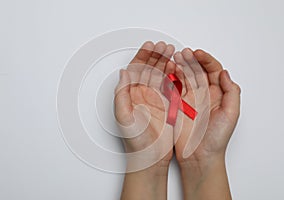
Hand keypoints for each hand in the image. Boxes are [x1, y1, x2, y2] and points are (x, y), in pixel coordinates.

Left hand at [115, 41, 174, 199]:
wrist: (150, 158)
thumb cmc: (136, 141)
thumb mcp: (124, 117)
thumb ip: (122, 94)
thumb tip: (122, 73)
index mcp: (131, 95)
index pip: (135, 70)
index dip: (142, 56)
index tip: (150, 46)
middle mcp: (143, 95)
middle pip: (149, 69)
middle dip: (156, 56)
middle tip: (164, 46)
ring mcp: (156, 100)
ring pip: (161, 75)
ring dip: (166, 63)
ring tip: (172, 52)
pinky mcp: (168, 106)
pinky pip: (171, 87)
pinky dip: (174, 76)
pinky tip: (178, 68)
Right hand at [173, 48, 240, 199]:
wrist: (199, 156)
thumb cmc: (216, 139)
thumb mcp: (231, 114)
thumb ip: (231, 92)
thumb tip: (225, 73)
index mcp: (217, 94)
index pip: (212, 70)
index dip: (206, 60)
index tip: (198, 54)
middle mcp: (203, 95)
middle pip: (197, 71)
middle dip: (191, 59)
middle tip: (184, 52)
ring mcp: (189, 99)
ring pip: (185, 77)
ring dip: (180, 66)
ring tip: (175, 57)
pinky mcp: (178, 105)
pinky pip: (174, 88)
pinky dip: (171, 78)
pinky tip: (169, 70)